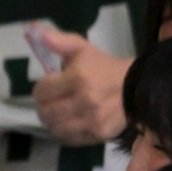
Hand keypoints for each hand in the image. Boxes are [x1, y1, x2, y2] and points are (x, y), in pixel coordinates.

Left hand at [27, 27, 128, 145]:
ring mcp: (90, 120)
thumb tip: (35, 32)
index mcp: (78, 78)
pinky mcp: (96, 135)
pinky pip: (67, 138)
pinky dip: (64, 132)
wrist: (136, 87)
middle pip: (44, 112)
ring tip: (61, 112)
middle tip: (54, 100)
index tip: (52, 85)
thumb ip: (58, 41)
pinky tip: (71, 122)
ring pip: (53, 127)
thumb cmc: (105, 67)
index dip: (43, 88)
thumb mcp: (82, 49)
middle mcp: (84, 101)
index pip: (41, 91)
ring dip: (53, 120)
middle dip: (45, 105)